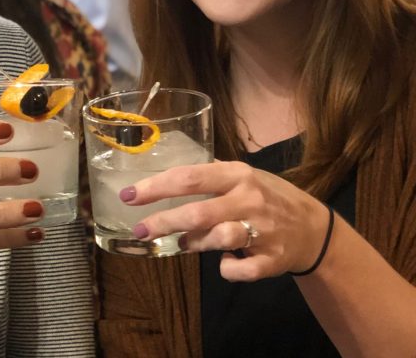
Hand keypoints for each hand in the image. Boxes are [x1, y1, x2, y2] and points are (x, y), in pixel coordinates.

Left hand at [121, 161, 330, 280]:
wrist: (314, 228)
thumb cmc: (267, 197)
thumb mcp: (242, 176)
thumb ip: (208, 174)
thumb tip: (165, 172)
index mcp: (237, 175)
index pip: (189, 177)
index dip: (156, 187)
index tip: (129, 196)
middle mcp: (249, 199)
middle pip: (198, 212)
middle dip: (164, 222)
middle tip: (140, 230)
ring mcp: (263, 230)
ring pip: (219, 239)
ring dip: (195, 243)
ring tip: (186, 243)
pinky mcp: (272, 260)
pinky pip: (239, 271)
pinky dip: (227, 269)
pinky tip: (226, 263)